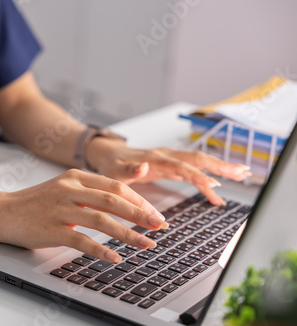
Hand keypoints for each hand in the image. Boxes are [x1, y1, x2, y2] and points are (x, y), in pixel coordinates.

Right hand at [0, 169, 168, 262]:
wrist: (3, 211)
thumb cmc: (36, 202)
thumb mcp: (64, 188)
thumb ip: (90, 193)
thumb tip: (123, 205)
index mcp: (76, 176)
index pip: (115, 186)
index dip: (139, 200)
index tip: (154, 213)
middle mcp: (70, 188)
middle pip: (113, 200)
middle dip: (140, 214)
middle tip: (160, 225)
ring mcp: (60, 209)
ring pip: (102, 220)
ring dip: (128, 233)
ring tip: (146, 244)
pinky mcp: (52, 229)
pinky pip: (81, 240)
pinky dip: (101, 250)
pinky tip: (115, 257)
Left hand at [86, 137, 251, 204]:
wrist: (109, 155)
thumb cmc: (112, 164)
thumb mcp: (115, 171)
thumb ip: (129, 170)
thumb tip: (143, 166)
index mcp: (155, 158)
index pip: (181, 166)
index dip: (198, 174)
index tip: (215, 184)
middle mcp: (166, 156)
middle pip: (198, 159)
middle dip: (220, 165)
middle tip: (242, 172)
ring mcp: (170, 161)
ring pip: (199, 163)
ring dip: (219, 168)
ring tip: (241, 175)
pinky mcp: (171, 167)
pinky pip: (192, 173)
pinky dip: (205, 182)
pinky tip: (216, 194)